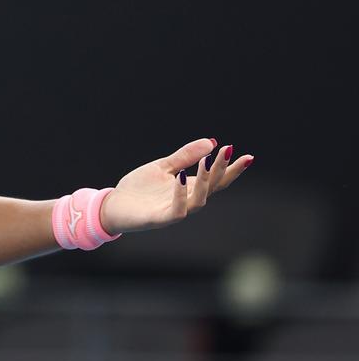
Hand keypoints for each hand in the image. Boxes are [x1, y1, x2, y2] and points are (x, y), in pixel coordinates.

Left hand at [100, 138, 253, 234]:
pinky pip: (177, 211)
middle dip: (221, 169)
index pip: (215, 180)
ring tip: (206, 161)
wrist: (113, 205)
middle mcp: (186, 201)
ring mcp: (174, 211)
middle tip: (229, 151)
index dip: (231, 169)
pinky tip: (182, 178)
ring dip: (204, 181)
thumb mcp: (163, 167)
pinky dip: (181, 196)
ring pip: (199, 200)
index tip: (247, 156)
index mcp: (189, 189)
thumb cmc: (139, 188)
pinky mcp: (159, 219)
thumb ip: (184, 157)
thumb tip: (211, 141)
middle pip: (211, 188)